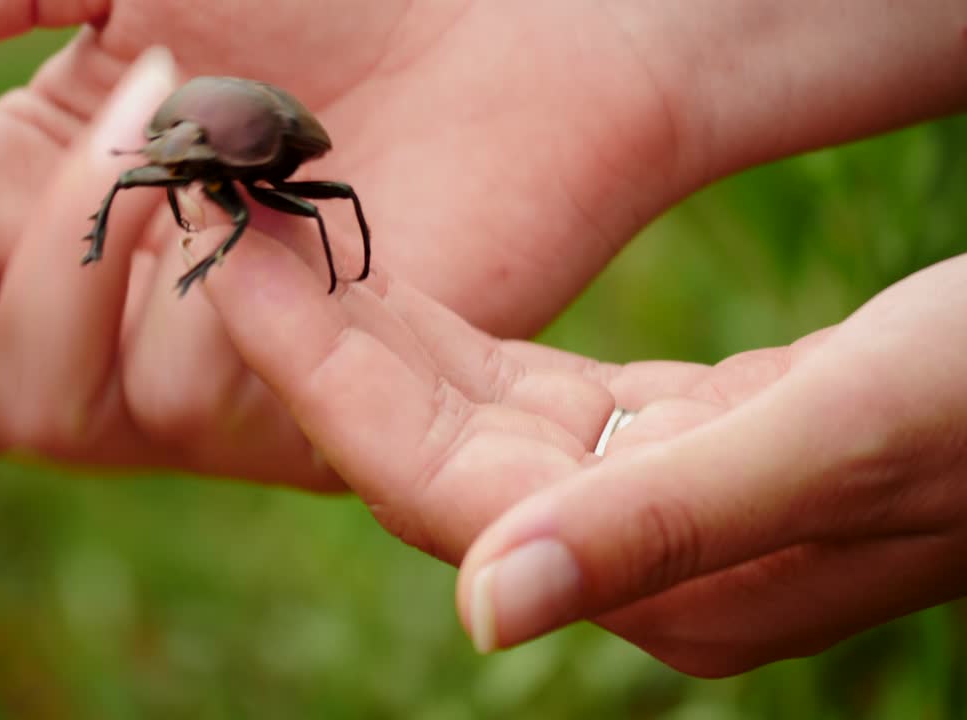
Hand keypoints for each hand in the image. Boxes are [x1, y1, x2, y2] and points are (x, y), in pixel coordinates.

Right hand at [0, 0, 691, 480]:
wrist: (522, 4)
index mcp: (20, 205)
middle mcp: (90, 307)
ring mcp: (193, 367)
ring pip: (38, 408)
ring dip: (70, 249)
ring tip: (180, 109)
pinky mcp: (299, 405)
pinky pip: (183, 402)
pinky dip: (196, 289)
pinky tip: (261, 193)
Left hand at [200, 224, 966, 675]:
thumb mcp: (860, 437)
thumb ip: (675, 524)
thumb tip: (488, 612)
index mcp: (666, 581)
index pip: (433, 486)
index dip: (322, 379)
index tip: (234, 273)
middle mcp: (643, 558)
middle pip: (432, 450)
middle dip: (327, 344)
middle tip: (234, 235)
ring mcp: (663, 500)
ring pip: (475, 416)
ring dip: (383, 334)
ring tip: (293, 245)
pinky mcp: (693, 438)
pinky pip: (540, 395)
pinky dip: (464, 341)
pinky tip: (402, 290)